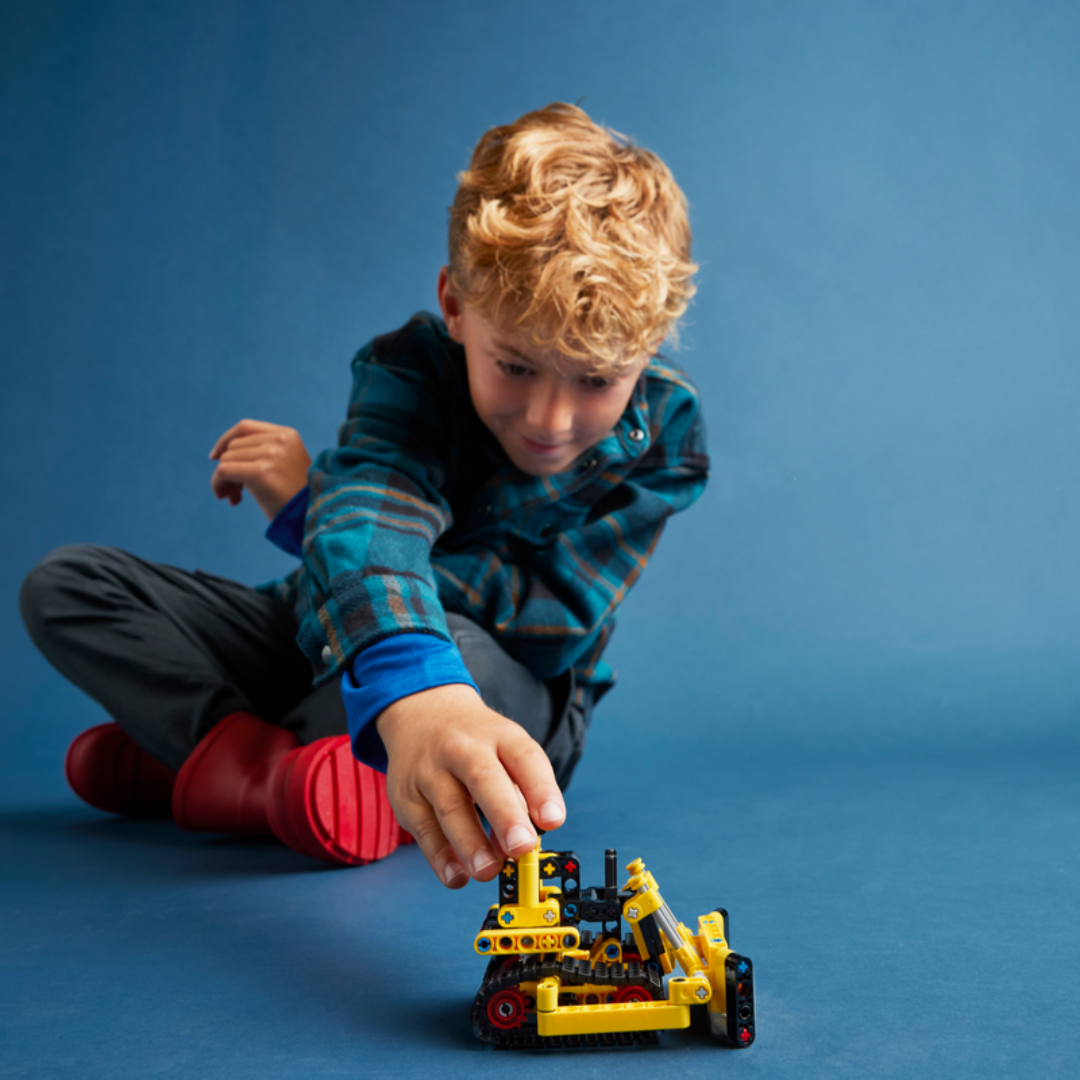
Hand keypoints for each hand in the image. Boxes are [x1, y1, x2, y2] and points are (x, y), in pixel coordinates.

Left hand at [209, 419, 311, 520]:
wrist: (314, 515)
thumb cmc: (297, 496)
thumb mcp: (285, 464)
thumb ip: (262, 451)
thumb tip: (222, 452)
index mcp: (287, 435)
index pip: (244, 427)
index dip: (225, 440)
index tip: (215, 456)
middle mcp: (279, 440)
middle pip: (233, 446)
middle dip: (228, 467)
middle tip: (236, 492)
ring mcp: (271, 455)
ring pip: (226, 459)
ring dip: (225, 481)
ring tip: (236, 498)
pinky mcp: (261, 472)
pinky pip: (223, 472)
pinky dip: (218, 485)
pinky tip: (230, 499)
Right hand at [376, 684, 565, 888]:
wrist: (423, 714)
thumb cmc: (477, 743)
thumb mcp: (505, 750)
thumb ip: (520, 794)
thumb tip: (521, 847)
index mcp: (498, 735)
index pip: (524, 758)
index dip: (541, 789)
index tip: (553, 820)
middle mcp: (462, 748)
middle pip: (483, 778)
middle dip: (505, 815)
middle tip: (522, 846)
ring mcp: (430, 771)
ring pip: (450, 808)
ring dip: (471, 844)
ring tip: (489, 871)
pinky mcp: (407, 797)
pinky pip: (424, 831)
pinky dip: (441, 857)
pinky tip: (458, 877)